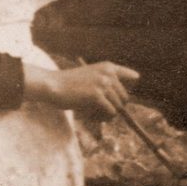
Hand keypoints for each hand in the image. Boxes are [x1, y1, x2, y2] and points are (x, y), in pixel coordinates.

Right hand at [23, 62, 139, 115]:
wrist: (53, 85)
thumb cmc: (70, 85)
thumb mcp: (92, 78)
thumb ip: (108, 85)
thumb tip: (125, 104)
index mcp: (108, 67)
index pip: (133, 77)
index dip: (129, 89)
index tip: (118, 98)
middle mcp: (108, 73)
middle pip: (125, 99)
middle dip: (113, 108)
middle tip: (97, 111)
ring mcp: (103, 83)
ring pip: (118, 108)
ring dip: (106, 115)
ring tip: (91, 114)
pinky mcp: (97, 95)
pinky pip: (110, 113)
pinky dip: (101, 118)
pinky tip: (89, 116)